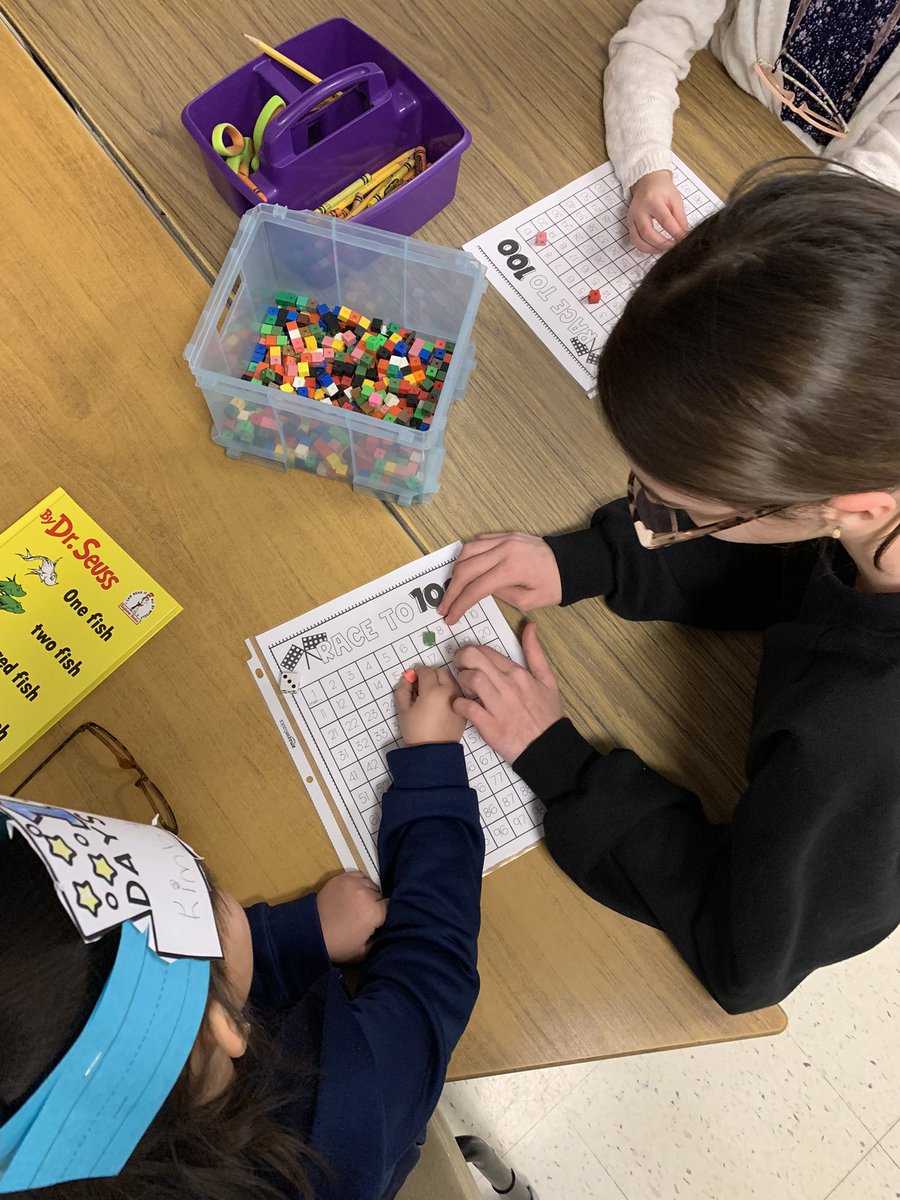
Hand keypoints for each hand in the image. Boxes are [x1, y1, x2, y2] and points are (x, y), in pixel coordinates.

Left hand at [316, 870, 387, 963]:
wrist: (311, 931)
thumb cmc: (338, 944)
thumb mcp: (363, 953)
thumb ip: (380, 940)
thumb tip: (387, 930)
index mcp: (373, 912)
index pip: (391, 907)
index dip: (385, 916)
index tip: (379, 922)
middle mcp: (366, 894)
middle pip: (381, 896)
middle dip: (377, 905)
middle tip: (366, 916)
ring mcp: (353, 883)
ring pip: (371, 885)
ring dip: (369, 894)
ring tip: (359, 904)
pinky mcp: (343, 877)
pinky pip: (360, 876)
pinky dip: (360, 884)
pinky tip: (354, 893)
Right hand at [395, 665, 465, 745]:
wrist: (432, 752)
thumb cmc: (415, 731)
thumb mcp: (403, 709)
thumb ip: (403, 688)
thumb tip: (408, 677)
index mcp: (433, 690)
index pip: (425, 670)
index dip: (416, 672)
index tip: (413, 680)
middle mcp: (449, 691)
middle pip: (441, 671)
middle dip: (430, 674)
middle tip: (422, 686)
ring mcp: (459, 699)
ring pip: (452, 680)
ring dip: (442, 681)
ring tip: (432, 695)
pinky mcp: (464, 708)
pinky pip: (458, 692)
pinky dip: (450, 691)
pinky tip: (441, 703)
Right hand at [437, 533, 561, 626]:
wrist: (572, 562)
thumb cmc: (555, 585)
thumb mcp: (530, 601)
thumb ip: (502, 596)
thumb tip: (481, 590)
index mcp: (511, 569)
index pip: (475, 588)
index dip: (459, 605)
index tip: (450, 617)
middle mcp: (503, 550)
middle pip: (465, 568)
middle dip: (451, 590)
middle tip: (444, 607)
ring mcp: (504, 539)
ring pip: (467, 550)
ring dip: (456, 570)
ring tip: (453, 588)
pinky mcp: (507, 535)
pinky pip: (479, 541)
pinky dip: (468, 555)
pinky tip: (466, 569)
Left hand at [453, 623, 562, 761]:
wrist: (547, 747)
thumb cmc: (545, 715)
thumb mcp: (546, 680)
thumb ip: (535, 652)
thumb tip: (530, 626)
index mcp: (518, 674)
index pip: (487, 651)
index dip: (472, 652)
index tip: (468, 660)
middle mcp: (508, 686)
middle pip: (474, 658)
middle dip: (460, 659)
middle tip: (458, 667)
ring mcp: (498, 706)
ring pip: (471, 679)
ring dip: (460, 681)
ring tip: (462, 688)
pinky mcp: (490, 726)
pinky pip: (467, 708)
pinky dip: (459, 705)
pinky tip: (461, 706)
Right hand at [628, 170, 688, 253]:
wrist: (647, 181)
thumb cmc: (663, 190)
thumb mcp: (675, 199)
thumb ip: (680, 218)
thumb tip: (684, 235)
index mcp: (653, 200)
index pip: (665, 220)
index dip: (675, 233)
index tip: (683, 240)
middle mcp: (639, 210)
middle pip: (647, 233)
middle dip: (661, 244)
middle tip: (673, 247)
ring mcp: (632, 218)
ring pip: (638, 240)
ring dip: (651, 249)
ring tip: (664, 250)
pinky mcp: (629, 224)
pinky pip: (634, 241)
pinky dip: (644, 248)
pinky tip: (654, 247)